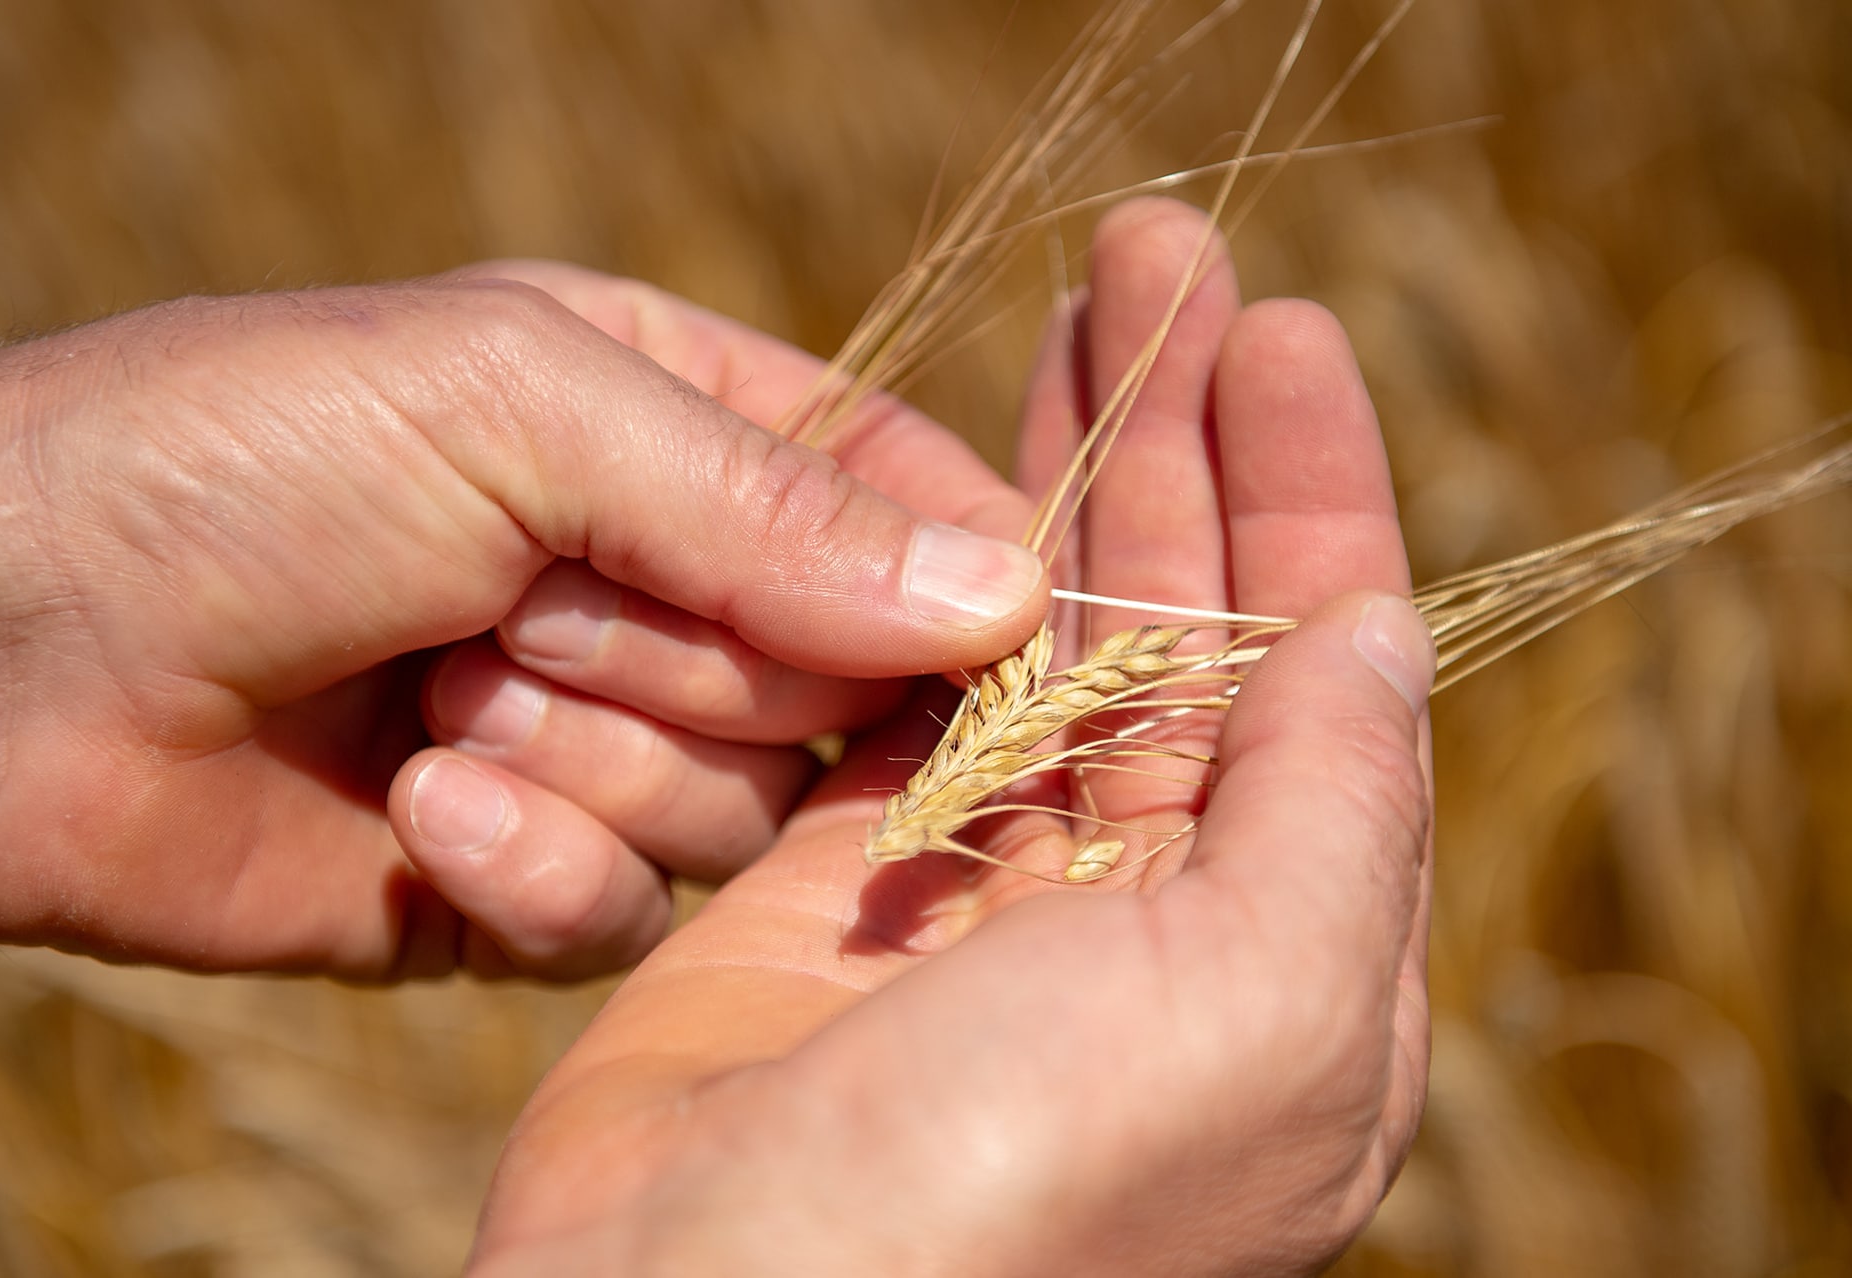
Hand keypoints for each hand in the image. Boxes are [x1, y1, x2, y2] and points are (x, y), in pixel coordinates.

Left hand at [0, 269, 1045, 976]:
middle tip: (530, 611)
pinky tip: (418, 805)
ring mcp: (590, 739)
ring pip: (738, 811)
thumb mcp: (514, 406)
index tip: (1012, 630)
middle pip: (833, 676)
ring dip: (595, 759)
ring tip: (441, 689)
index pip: (893, 496)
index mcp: (667, 424)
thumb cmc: (234, 457)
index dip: (955, 567)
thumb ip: (768, 502)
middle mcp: (648, 584)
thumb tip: (1003, 592)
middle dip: (692, 661)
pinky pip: (624, 915)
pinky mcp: (517, 877)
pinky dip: (531, 866)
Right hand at [468, 198, 1434, 1275]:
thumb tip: (1380, 630)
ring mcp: (986, 905)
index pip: (1326, 678)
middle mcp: (1150, 931)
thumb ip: (1337, 808)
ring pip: (1040, 641)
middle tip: (1157, 259)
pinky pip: (899, 696)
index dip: (1312, 496)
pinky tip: (930, 466)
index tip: (1280, 334)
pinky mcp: (835, 890)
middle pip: (1180, 631)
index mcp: (1290, 966)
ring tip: (1071, 310)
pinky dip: (922, 582)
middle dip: (1177, 443)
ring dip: (1054, 477)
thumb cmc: (1014, 1194)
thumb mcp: (1259, 1004)